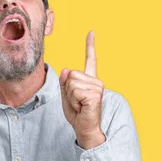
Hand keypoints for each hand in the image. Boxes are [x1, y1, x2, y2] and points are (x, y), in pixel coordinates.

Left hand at [59, 31, 105, 148]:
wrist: (84, 128)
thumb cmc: (77, 114)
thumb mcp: (66, 96)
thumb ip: (64, 83)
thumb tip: (65, 69)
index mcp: (89, 80)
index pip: (90, 59)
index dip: (90, 45)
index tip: (91, 32)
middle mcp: (95, 81)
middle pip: (70, 74)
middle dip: (67, 89)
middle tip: (76, 101)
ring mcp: (97, 86)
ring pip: (71, 82)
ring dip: (70, 96)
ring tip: (79, 104)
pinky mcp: (95, 94)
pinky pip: (74, 91)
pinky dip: (73, 100)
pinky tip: (81, 106)